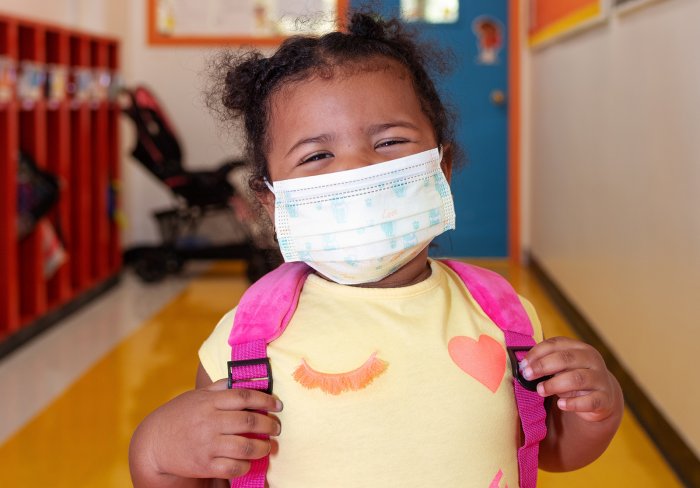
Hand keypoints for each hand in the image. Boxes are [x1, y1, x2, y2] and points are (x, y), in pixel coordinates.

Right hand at [130, 379, 281, 481]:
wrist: (154, 443)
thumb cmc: (180, 415)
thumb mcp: (197, 396)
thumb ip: (220, 388)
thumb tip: (245, 379)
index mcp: (209, 402)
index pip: (244, 396)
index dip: (265, 400)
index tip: (277, 405)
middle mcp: (209, 422)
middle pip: (249, 421)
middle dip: (269, 425)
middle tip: (276, 428)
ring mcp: (207, 445)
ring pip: (245, 447)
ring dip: (263, 447)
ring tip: (267, 446)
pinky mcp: (204, 465)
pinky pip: (233, 468)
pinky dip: (246, 465)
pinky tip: (249, 461)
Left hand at [520, 336, 619, 422]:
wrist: (602, 397)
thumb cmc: (573, 377)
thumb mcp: (562, 367)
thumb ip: (546, 363)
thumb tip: (524, 367)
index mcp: (579, 348)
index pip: (556, 343)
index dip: (537, 353)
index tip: (523, 364)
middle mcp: (592, 360)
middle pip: (566, 359)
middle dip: (543, 366)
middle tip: (527, 375)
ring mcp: (600, 379)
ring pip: (577, 379)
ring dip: (554, 385)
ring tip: (540, 390)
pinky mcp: (605, 399)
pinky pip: (589, 401)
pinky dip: (573, 403)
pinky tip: (561, 404)